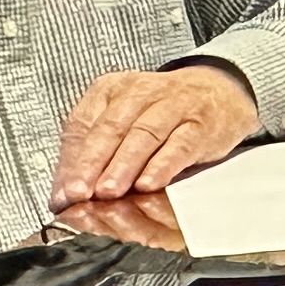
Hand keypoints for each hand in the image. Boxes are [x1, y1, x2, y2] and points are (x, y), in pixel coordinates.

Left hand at [49, 61, 261, 209]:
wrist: (221, 92)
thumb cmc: (163, 113)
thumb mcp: (124, 121)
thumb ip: (94, 154)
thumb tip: (65, 195)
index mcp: (112, 89)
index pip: (83, 123)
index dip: (71, 160)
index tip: (63, 193)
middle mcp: (142, 92)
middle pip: (111, 127)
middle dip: (92, 163)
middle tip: (79, 193)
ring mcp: (175, 105)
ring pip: (144, 134)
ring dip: (123, 165)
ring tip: (108, 192)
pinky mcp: (202, 123)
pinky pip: (180, 144)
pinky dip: (163, 165)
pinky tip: (149, 184)